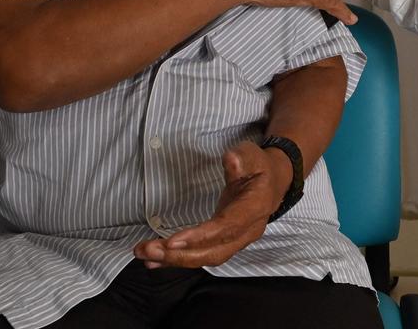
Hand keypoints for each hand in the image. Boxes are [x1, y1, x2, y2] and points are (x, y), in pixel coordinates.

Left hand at [133, 141, 288, 268]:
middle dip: (180, 254)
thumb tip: (231, 159)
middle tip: (149, 250)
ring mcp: (236, 240)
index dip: (200, 236)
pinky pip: (202, 255)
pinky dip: (177, 259)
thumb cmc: (260, 167)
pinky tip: (155, 261)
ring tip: (145, 255)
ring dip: (175, 259)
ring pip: (206, 257)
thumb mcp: (253, 155)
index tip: (172, 241)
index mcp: (254, 208)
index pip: (226, 227)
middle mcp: (247, 231)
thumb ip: (242, 158)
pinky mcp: (224, 241)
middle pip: (213, 251)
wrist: (272, 182)